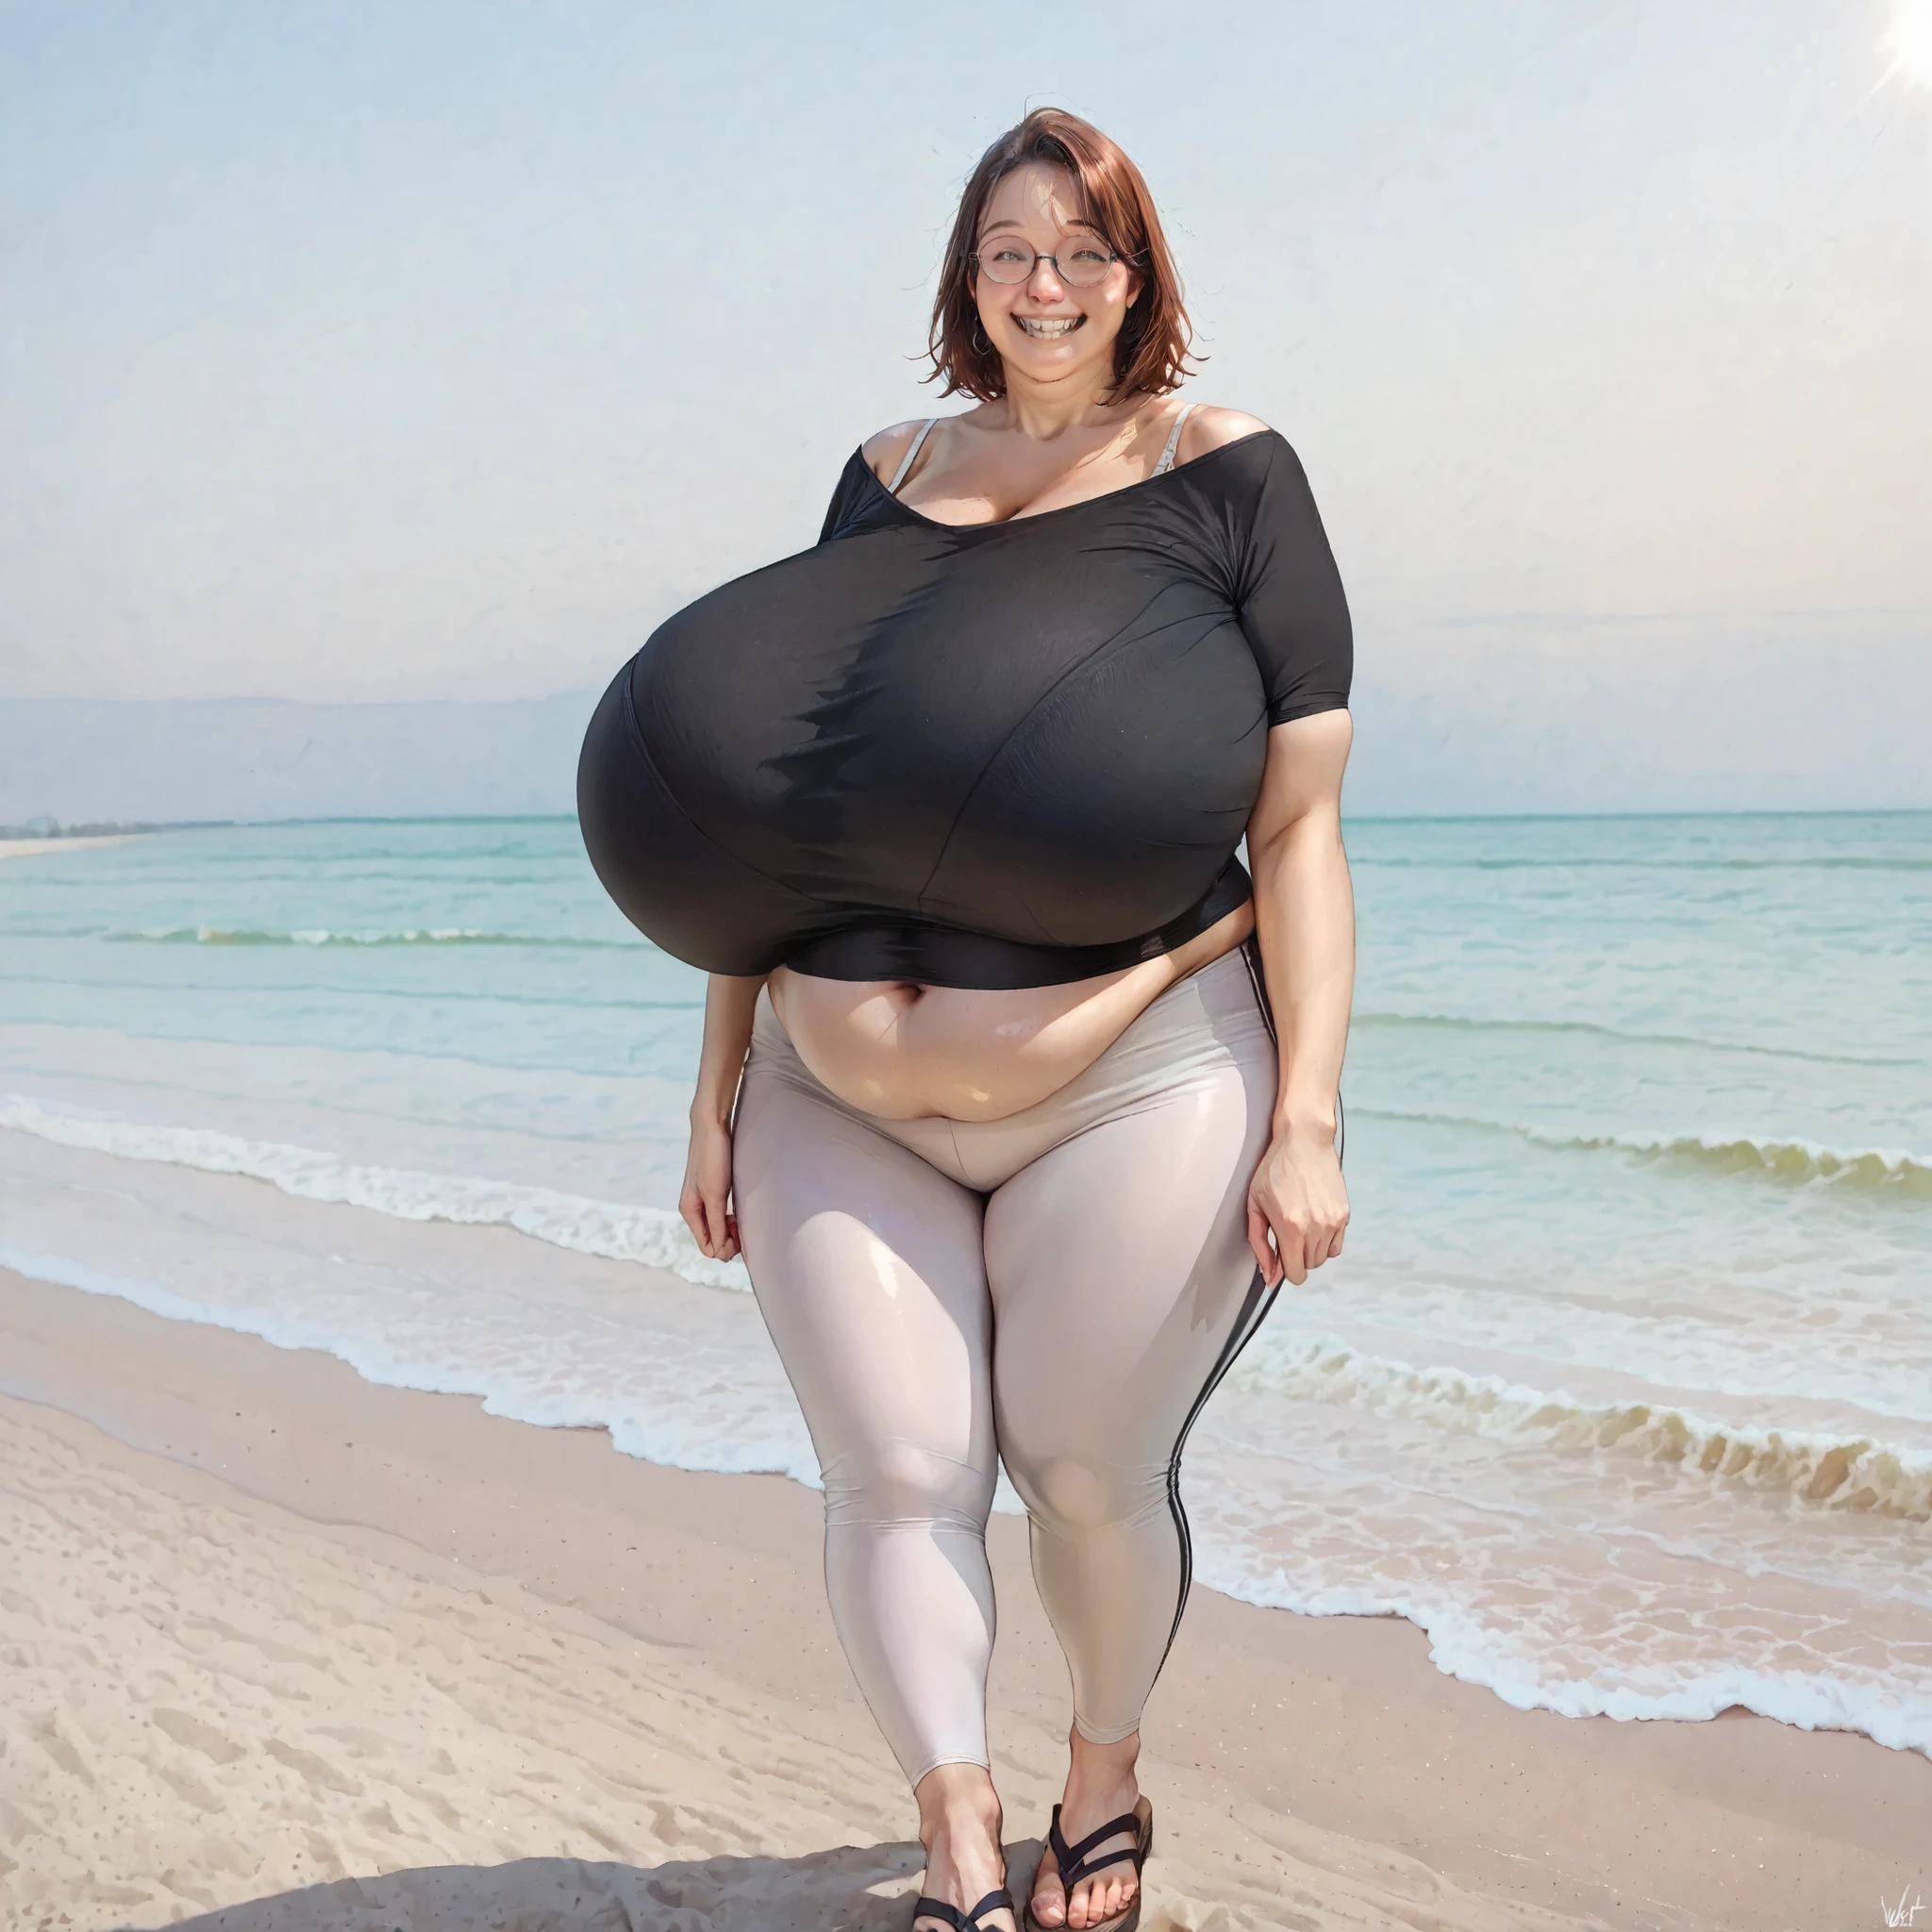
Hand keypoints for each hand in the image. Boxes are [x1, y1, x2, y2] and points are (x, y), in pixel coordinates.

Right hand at [680, 1112, 739, 1261]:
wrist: (712, 1127)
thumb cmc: (712, 1158)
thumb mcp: (714, 1194)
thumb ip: (716, 1224)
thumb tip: (719, 1252)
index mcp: (690, 1212)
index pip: (707, 1247)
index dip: (726, 1248)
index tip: (742, 1237)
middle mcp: (694, 1209)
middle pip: (713, 1240)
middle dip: (729, 1240)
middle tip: (746, 1228)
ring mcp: (703, 1200)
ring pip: (718, 1228)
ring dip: (732, 1230)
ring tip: (744, 1219)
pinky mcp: (713, 1191)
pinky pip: (721, 1216)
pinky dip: (731, 1219)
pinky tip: (740, 1211)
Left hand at [1246, 1123, 1347, 1286]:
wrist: (1304, 1140)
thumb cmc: (1273, 1170)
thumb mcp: (1255, 1205)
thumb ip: (1260, 1245)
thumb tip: (1269, 1277)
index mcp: (1291, 1228)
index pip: (1296, 1275)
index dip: (1285, 1270)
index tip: (1280, 1256)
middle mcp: (1316, 1228)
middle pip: (1310, 1266)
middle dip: (1296, 1256)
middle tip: (1287, 1232)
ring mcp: (1334, 1221)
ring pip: (1324, 1257)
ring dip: (1311, 1249)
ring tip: (1300, 1224)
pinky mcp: (1345, 1213)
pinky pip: (1337, 1244)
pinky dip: (1326, 1240)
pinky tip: (1314, 1220)